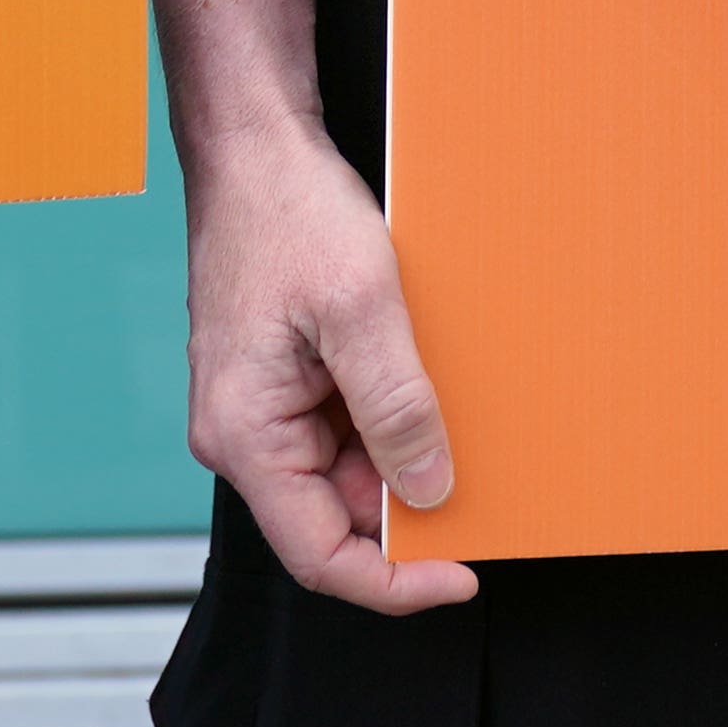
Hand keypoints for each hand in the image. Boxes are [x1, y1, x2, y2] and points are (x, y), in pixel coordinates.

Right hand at [189, 117, 471, 613]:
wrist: (254, 144)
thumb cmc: (288, 210)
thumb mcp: (360, 308)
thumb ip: (395, 407)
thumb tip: (429, 491)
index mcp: (245, 436)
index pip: (320, 556)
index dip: (394, 582)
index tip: (461, 574)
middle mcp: (244, 434)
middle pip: (337, 514)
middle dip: (409, 504)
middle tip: (483, 478)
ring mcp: (262, 408)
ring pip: (347, 468)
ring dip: (404, 449)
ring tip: (454, 403)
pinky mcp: (283, 379)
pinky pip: (343, 424)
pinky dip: (391, 412)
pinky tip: (424, 376)